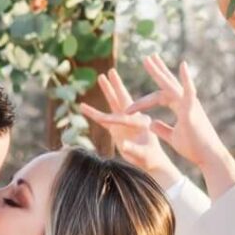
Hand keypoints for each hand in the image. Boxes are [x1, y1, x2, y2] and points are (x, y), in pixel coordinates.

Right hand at [89, 68, 179, 186]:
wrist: (152, 162)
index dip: (115, 118)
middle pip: (124, 99)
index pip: (127, 117)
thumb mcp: (143, 156)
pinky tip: (83, 106)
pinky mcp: (118, 127)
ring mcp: (125, 121)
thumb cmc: (150, 159)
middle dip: (117, 86)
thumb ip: (133, 150)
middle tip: (111, 72)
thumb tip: (123, 145)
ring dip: (108, 90)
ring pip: (114, 103)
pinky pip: (104, 118)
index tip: (102, 118)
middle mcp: (134, 118)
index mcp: (143, 123)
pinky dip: (93, 113)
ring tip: (101, 77)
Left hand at [138, 51, 232, 174]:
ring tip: (150, 59)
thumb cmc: (194, 148)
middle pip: (167, 84)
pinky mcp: (193, 110)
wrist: (209, 157)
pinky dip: (187, 79)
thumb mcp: (173, 137)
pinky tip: (183, 66)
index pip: (159, 97)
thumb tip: (151, 123)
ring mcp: (190, 104)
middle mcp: (185, 102)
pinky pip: (189, 92)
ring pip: (172, 85)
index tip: (128, 108)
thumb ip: (163, 129)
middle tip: (147, 58)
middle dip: (156, 71)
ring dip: (160, 72)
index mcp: (180, 108)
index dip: (143, 102)